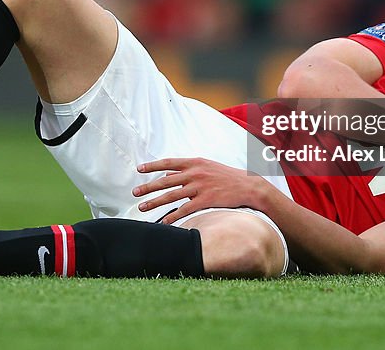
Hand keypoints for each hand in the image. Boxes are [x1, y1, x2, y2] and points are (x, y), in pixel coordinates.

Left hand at [133, 158, 265, 223]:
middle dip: (148, 187)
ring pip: (171, 196)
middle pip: (165, 180)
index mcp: (195, 162)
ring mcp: (200, 186)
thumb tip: (169, 175)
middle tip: (134, 193)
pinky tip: (164, 222)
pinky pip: (185, 210)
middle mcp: (195, 173)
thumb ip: (189, 170)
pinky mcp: (206, 200)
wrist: (249, 186)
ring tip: (142, 207)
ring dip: (154, 202)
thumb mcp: (208, 167)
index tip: (139, 169)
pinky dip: (172, 216)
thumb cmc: (228, 177)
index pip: (169, 162)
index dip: (153, 166)